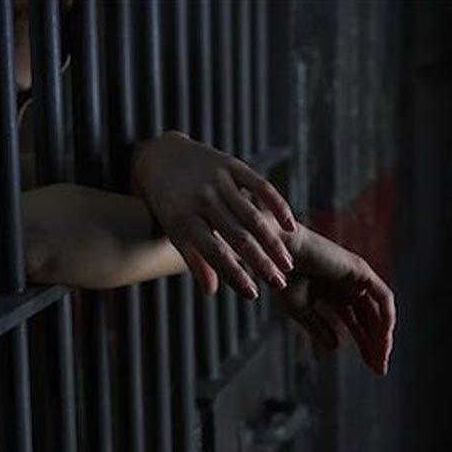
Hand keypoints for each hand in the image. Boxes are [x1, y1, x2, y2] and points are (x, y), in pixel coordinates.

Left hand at [132, 131, 295, 297]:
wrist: (160, 157)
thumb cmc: (169, 204)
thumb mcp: (173, 230)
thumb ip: (194, 259)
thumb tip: (212, 292)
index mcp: (183, 220)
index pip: (214, 254)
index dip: (235, 276)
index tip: (253, 295)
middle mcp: (201, 200)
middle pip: (237, 238)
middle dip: (261, 263)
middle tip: (279, 283)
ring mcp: (217, 181)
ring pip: (252, 216)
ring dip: (272, 241)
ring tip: (287, 264)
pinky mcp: (230, 164)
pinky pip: (260, 186)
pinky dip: (277, 205)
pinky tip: (290, 225)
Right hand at [276, 221, 395, 374]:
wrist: (275, 252)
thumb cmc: (281, 276)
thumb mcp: (299, 308)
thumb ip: (318, 327)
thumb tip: (336, 347)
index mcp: (333, 292)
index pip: (356, 322)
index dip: (364, 344)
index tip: (371, 366)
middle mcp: (348, 285)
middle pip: (370, 320)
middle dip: (375, 345)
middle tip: (378, 369)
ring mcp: (356, 277)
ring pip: (379, 312)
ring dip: (382, 336)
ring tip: (379, 360)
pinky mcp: (361, 270)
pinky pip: (383, 298)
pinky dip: (386, 318)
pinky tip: (382, 338)